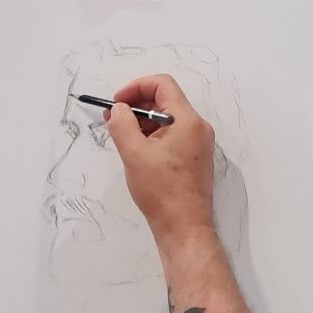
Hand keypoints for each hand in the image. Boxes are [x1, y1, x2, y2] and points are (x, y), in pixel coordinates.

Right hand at [106, 74, 215, 251]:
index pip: (163, 84)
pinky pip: (172, 134)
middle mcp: (197, 127)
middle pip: (165, 100)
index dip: (136, 87)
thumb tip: (120, 108)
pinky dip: (152, 134)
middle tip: (113, 117)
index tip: (117, 101)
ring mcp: (198, 143)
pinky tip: (136, 149)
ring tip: (121, 135)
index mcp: (187, 120)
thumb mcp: (133, 154)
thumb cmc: (161, 191)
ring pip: (167, 118)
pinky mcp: (194, 157)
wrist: (184, 228)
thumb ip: (122, 124)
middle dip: (136, 104)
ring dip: (142, 120)